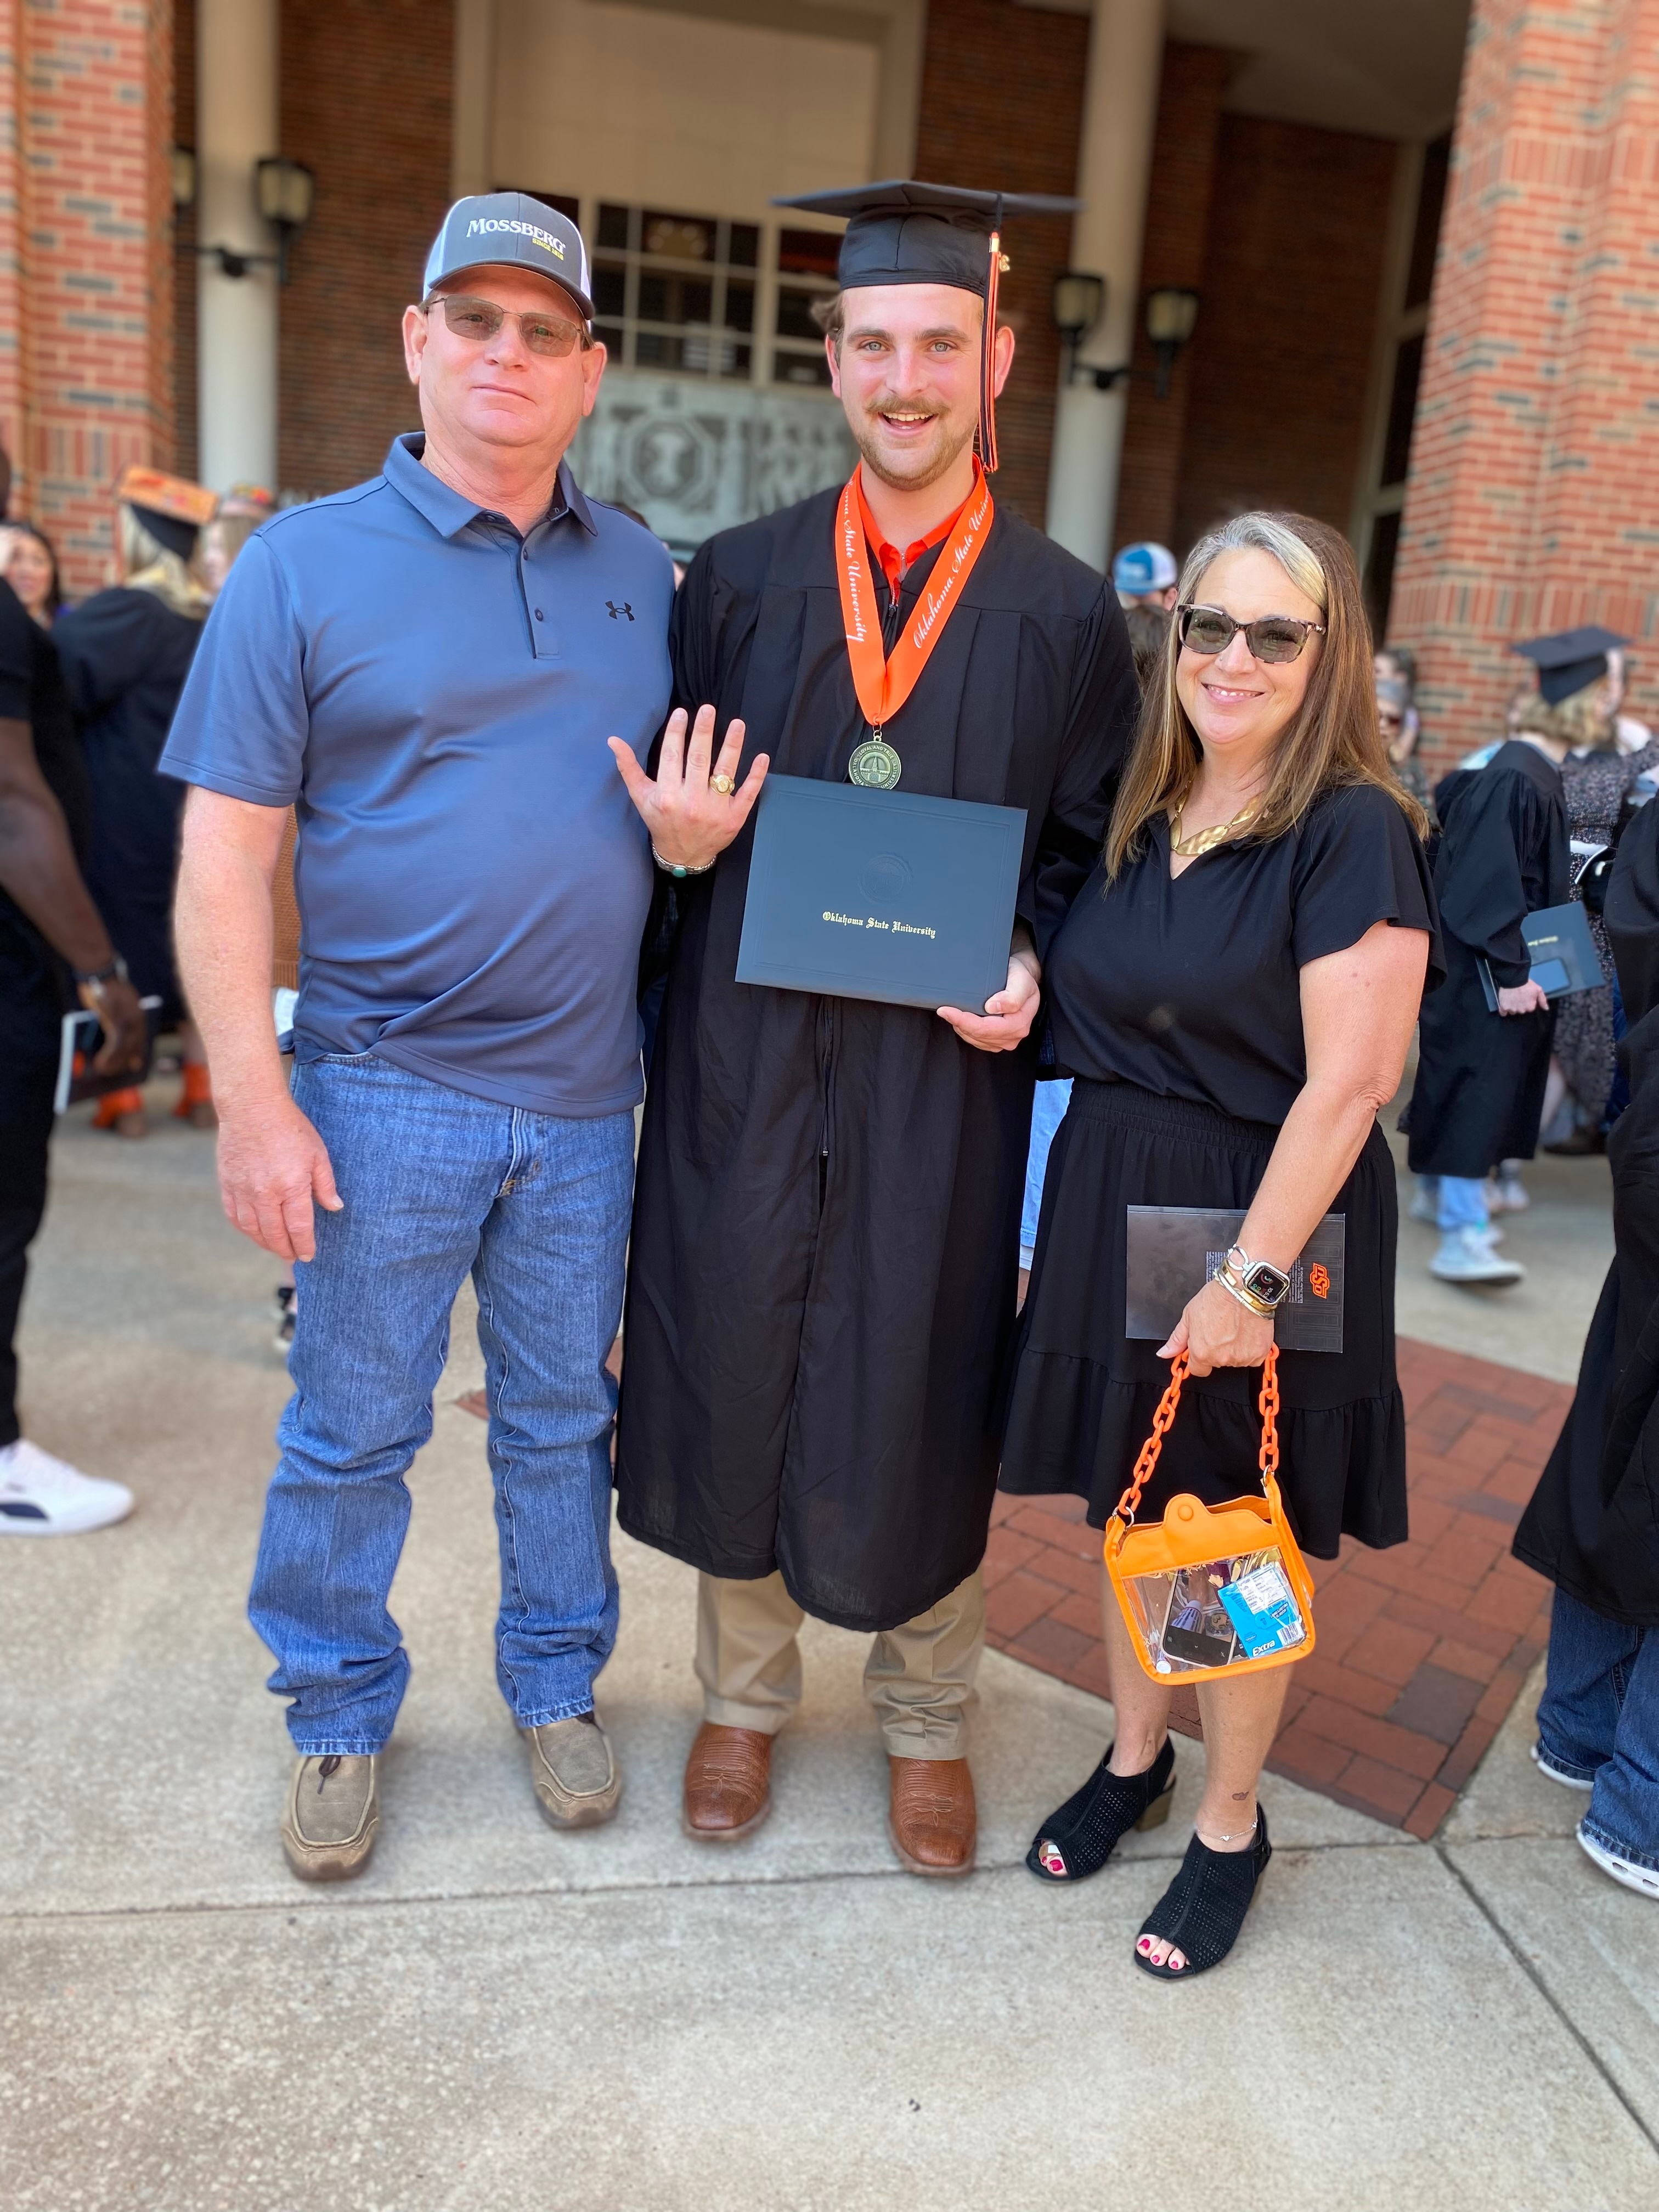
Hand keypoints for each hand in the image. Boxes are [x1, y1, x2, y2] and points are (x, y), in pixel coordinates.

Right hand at [85, 975, 147, 1073]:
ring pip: (125, 1049)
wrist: (100, 969)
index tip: (136, 1063)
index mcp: (138, 1012)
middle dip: (126, 1060)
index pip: (141, 1036)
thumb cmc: (102, 984)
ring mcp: (129, 1020)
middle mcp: (138, 1018)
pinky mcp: (117, 1022)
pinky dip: (108, 1057)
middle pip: (135, 1045)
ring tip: (104, 1071)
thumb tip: (109, 1033)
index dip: (137, 1051)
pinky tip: (101, 1064)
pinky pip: (115, 1045)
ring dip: (115, 1063)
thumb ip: (114, 1017)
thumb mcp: (113, 1002)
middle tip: (117, 1072)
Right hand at [216, 1090, 342, 1262]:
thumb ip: (325, 1184)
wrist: (252, 1108)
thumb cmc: (290, 1128)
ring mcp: (242, 1190)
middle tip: (292, 1256)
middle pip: (274, 1234)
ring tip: (276, 1247)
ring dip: (265, 1243)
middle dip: (285, 1250)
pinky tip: (253, 1232)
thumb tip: (335, 1207)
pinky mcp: (227, 1184)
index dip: (304, 1245)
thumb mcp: (318, 1154)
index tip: (308, 1255)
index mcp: (291, 1187)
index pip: (299, 1228)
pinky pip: (234, 1216)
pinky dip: (245, 1229)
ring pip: (252, 1229)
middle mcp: (264, 1194)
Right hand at [608, 705, 767, 869]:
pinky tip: (761, 756)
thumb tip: (614, 740)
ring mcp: (715, 810)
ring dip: (732, 746)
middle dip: (703, 732)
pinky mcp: (735, 817)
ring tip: (737, 724)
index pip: (672, 756)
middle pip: (699, 759)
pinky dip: (756, 775)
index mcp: (667, 796)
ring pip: (725, 772)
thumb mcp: (641, 797)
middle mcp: (691, 802)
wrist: (683, 856)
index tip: (682, 713)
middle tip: (708, 709)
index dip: (676, 732)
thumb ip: (629, 767)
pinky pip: (748, 793)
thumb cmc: (661, 821)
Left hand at [938, 945, 1040, 1051]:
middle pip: (978, 1036)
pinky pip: (976, 1040)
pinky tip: (961, 1019)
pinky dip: (965, 1030)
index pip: (985, 1028)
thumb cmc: (1021, 977)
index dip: (963, 1020)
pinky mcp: (997, 1040)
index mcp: (1019, 1024)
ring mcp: (1005, 1040)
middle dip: (958, 1023)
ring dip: (961, 1027)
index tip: (946, 1010)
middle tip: (943, 1010)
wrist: (1023, 980)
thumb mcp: (1021, 980)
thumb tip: (993, 1007)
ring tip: (952, 1013)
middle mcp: (1013, 1035)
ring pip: (975, 1039)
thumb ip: (1012, 996)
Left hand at [1158, 1274, 1274, 1377]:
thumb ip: (1177, 1339)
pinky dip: (1251, 1347)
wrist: (1244, 1288)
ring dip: (1235, 1348)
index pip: (1198, 1369)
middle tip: (1221, 1329)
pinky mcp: (1259, 1353)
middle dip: (1218, 1350)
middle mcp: (1222, 1358)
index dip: (1199, 1358)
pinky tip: (1247, 1331)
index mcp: (1202, 1353)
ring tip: (1235, 1327)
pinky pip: (1253, 1357)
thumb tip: (1165, 1353)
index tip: (1203, 1347)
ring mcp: (1242, 1358)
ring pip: (1236, 1359)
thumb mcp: (1189, 1316)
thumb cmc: (1218, 1298)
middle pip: (1217, 1362)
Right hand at [1497, 979, 1549, 1015]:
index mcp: (1530, 1007)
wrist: (1513, 979)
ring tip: (1512, 998)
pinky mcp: (1503, 1007)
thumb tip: (1546, 1009)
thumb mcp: (1538, 990)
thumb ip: (1543, 1000)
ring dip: (1512, 1007)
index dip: (1528, 1002)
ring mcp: (1512, 1009)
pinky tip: (1506, 1005)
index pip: (1529, 1008)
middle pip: (1521, 1010)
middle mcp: (1521, 1010)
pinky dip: (1504, 1010)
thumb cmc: (1526, 984)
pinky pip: (1503, 1013)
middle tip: (1519, 996)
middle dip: (1520, 1005)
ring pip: (1512, 1011)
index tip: (1526, 997)